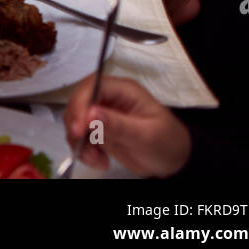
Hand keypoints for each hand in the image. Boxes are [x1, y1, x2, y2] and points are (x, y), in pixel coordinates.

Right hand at [64, 75, 191, 176]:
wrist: (172, 161)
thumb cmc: (167, 143)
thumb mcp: (146, 135)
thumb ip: (119, 125)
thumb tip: (90, 113)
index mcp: (124, 90)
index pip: (94, 87)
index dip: (82, 104)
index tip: (79, 129)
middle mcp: (109, 98)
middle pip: (79, 101)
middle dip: (76, 123)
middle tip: (81, 143)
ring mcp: (101, 113)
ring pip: (75, 119)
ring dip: (78, 140)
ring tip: (96, 159)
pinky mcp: (97, 129)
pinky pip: (79, 136)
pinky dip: (82, 149)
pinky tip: (99, 161)